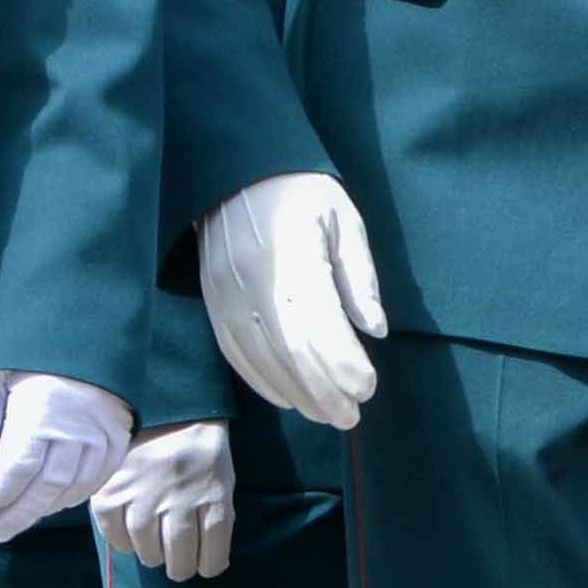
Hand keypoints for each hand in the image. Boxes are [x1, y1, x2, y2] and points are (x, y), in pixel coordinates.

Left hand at [0, 374, 135, 543]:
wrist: (84, 342)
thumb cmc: (30, 361)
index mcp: (40, 412)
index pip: (18, 468)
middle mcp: (75, 428)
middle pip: (47, 486)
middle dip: (19, 514)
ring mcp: (102, 435)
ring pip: (74, 487)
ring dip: (45, 509)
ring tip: (21, 518)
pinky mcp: (119, 438)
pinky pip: (99, 479)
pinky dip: (76, 497)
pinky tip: (55, 503)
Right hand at [91, 423, 237, 582]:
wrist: (169, 409)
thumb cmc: (201, 452)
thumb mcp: (222, 480)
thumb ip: (216, 517)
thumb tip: (206, 560)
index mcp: (213, 494)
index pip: (214, 551)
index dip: (210, 566)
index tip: (205, 567)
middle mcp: (180, 496)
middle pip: (180, 554)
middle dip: (181, 568)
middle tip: (178, 567)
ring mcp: (145, 492)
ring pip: (146, 547)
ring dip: (152, 556)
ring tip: (155, 553)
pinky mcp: (115, 486)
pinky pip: (114, 530)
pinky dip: (121, 542)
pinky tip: (130, 539)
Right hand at [199, 172, 389, 427]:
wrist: (236, 171)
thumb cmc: (301, 193)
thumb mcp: (344, 221)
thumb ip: (359, 277)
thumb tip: (376, 330)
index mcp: (291, 256)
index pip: (318, 328)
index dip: (342, 366)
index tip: (368, 388)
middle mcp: (252, 280)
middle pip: (289, 353)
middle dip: (322, 391)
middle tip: (350, 417)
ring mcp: (225, 293)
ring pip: (260, 358)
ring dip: (295, 393)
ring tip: (326, 415)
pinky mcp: (211, 299)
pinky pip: (234, 351)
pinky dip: (261, 380)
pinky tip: (286, 397)